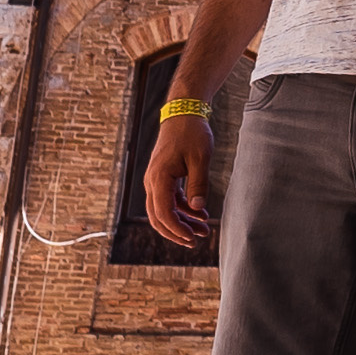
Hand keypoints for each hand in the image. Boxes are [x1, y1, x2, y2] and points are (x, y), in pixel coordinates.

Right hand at [143, 111, 215, 252]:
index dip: (176, 229)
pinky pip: (169, 199)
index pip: (163, 213)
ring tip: (203, 229)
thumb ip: (199, 184)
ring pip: (164, 209)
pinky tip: (200, 213)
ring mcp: (156, 180)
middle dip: (176, 231)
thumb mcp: (201, 158)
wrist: (183, 113)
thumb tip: (198, 209)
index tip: (191, 238)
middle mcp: (152, 182)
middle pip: (158, 216)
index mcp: (158, 178)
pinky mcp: (164, 177)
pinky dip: (182, 209)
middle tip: (195, 241)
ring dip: (182, 221)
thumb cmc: (192, 133)